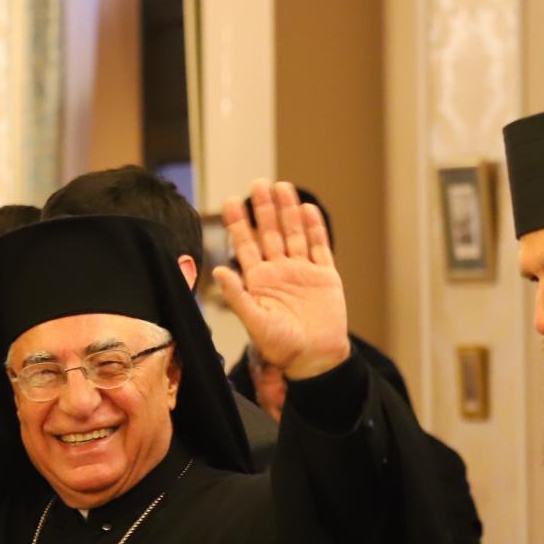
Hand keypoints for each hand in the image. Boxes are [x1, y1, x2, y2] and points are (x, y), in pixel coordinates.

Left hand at [213, 179, 349, 380]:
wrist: (315, 360)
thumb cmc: (281, 347)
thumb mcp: (254, 322)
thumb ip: (237, 296)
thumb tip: (218, 269)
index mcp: (258, 282)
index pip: (245, 245)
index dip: (238, 223)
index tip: (230, 201)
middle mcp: (279, 272)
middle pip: (269, 233)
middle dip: (263, 209)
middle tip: (257, 183)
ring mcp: (302, 272)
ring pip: (293, 234)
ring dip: (287, 211)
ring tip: (281, 186)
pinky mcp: (325, 276)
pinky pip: (319, 247)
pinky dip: (314, 228)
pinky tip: (306, 209)